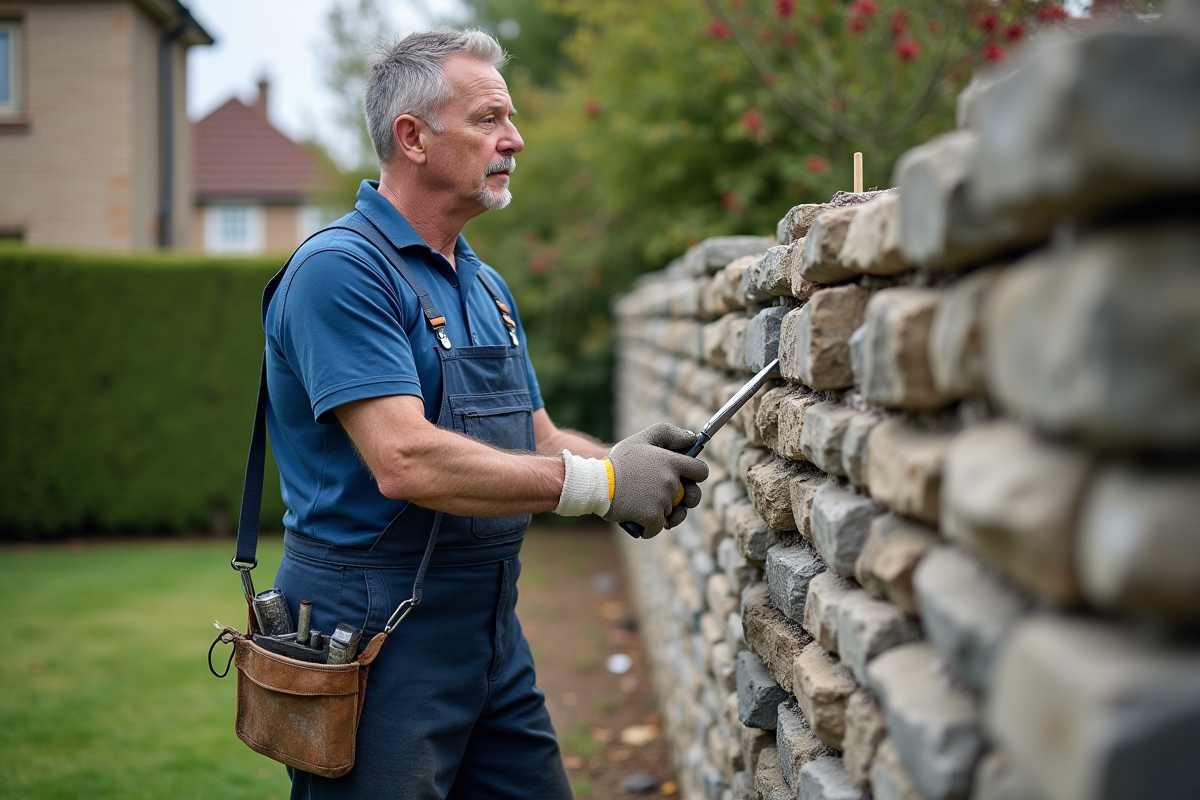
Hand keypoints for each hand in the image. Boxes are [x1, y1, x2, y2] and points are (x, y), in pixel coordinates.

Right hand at [602, 423, 708, 537]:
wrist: (597, 482)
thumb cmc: (619, 461)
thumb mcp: (642, 439)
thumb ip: (669, 434)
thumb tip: (692, 440)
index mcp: (672, 462)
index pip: (701, 472)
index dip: (696, 476)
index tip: (686, 478)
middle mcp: (671, 481)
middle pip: (690, 497)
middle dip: (682, 499)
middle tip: (665, 497)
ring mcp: (663, 501)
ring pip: (672, 513)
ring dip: (662, 513)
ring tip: (646, 506)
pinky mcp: (652, 517)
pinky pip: (658, 527)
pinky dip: (649, 527)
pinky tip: (639, 520)